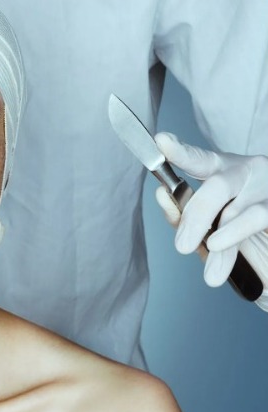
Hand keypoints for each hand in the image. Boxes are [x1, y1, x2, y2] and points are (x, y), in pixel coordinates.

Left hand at [154, 132, 267, 310]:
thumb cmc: (237, 234)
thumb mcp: (205, 224)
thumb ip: (183, 212)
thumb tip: (161, 194)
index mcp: (222, 170)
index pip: (199, 159)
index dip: (180, 152)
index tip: (161, 141)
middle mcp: (247, 171)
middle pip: (217, 186)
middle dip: (196, 218)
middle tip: (182, 246)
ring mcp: (267, 186)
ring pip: (235, 209)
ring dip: (219, 238)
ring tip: (208, 262)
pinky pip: (255, 218)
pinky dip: (234, 236)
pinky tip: (220, 247)